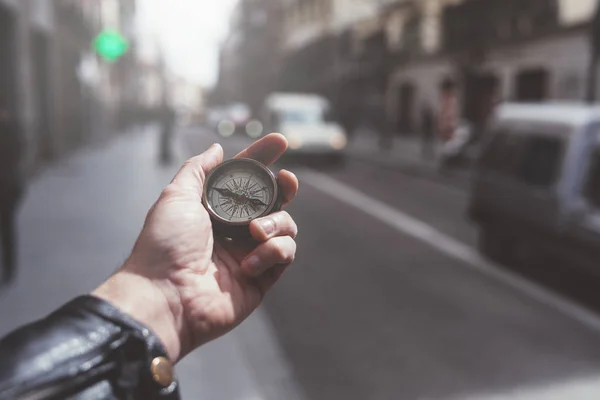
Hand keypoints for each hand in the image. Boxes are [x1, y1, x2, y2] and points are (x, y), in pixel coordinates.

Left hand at [93, 134, 298, 361]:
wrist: (166, 296)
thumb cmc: (165, 245)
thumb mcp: (176, 197)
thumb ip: (198, 170)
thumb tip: (217, 149)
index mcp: (216, 210)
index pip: (245, 179)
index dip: (262, 158)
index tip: (279, 141)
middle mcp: (236, 230)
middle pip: (273, 201)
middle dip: (284, 187)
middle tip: (287, 180)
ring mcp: (251, 253)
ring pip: (286, 226)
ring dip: (277, 223)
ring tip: (255, 232)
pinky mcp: (262, 278)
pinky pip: (285, 254)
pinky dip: (273, 252)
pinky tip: (249, 264)